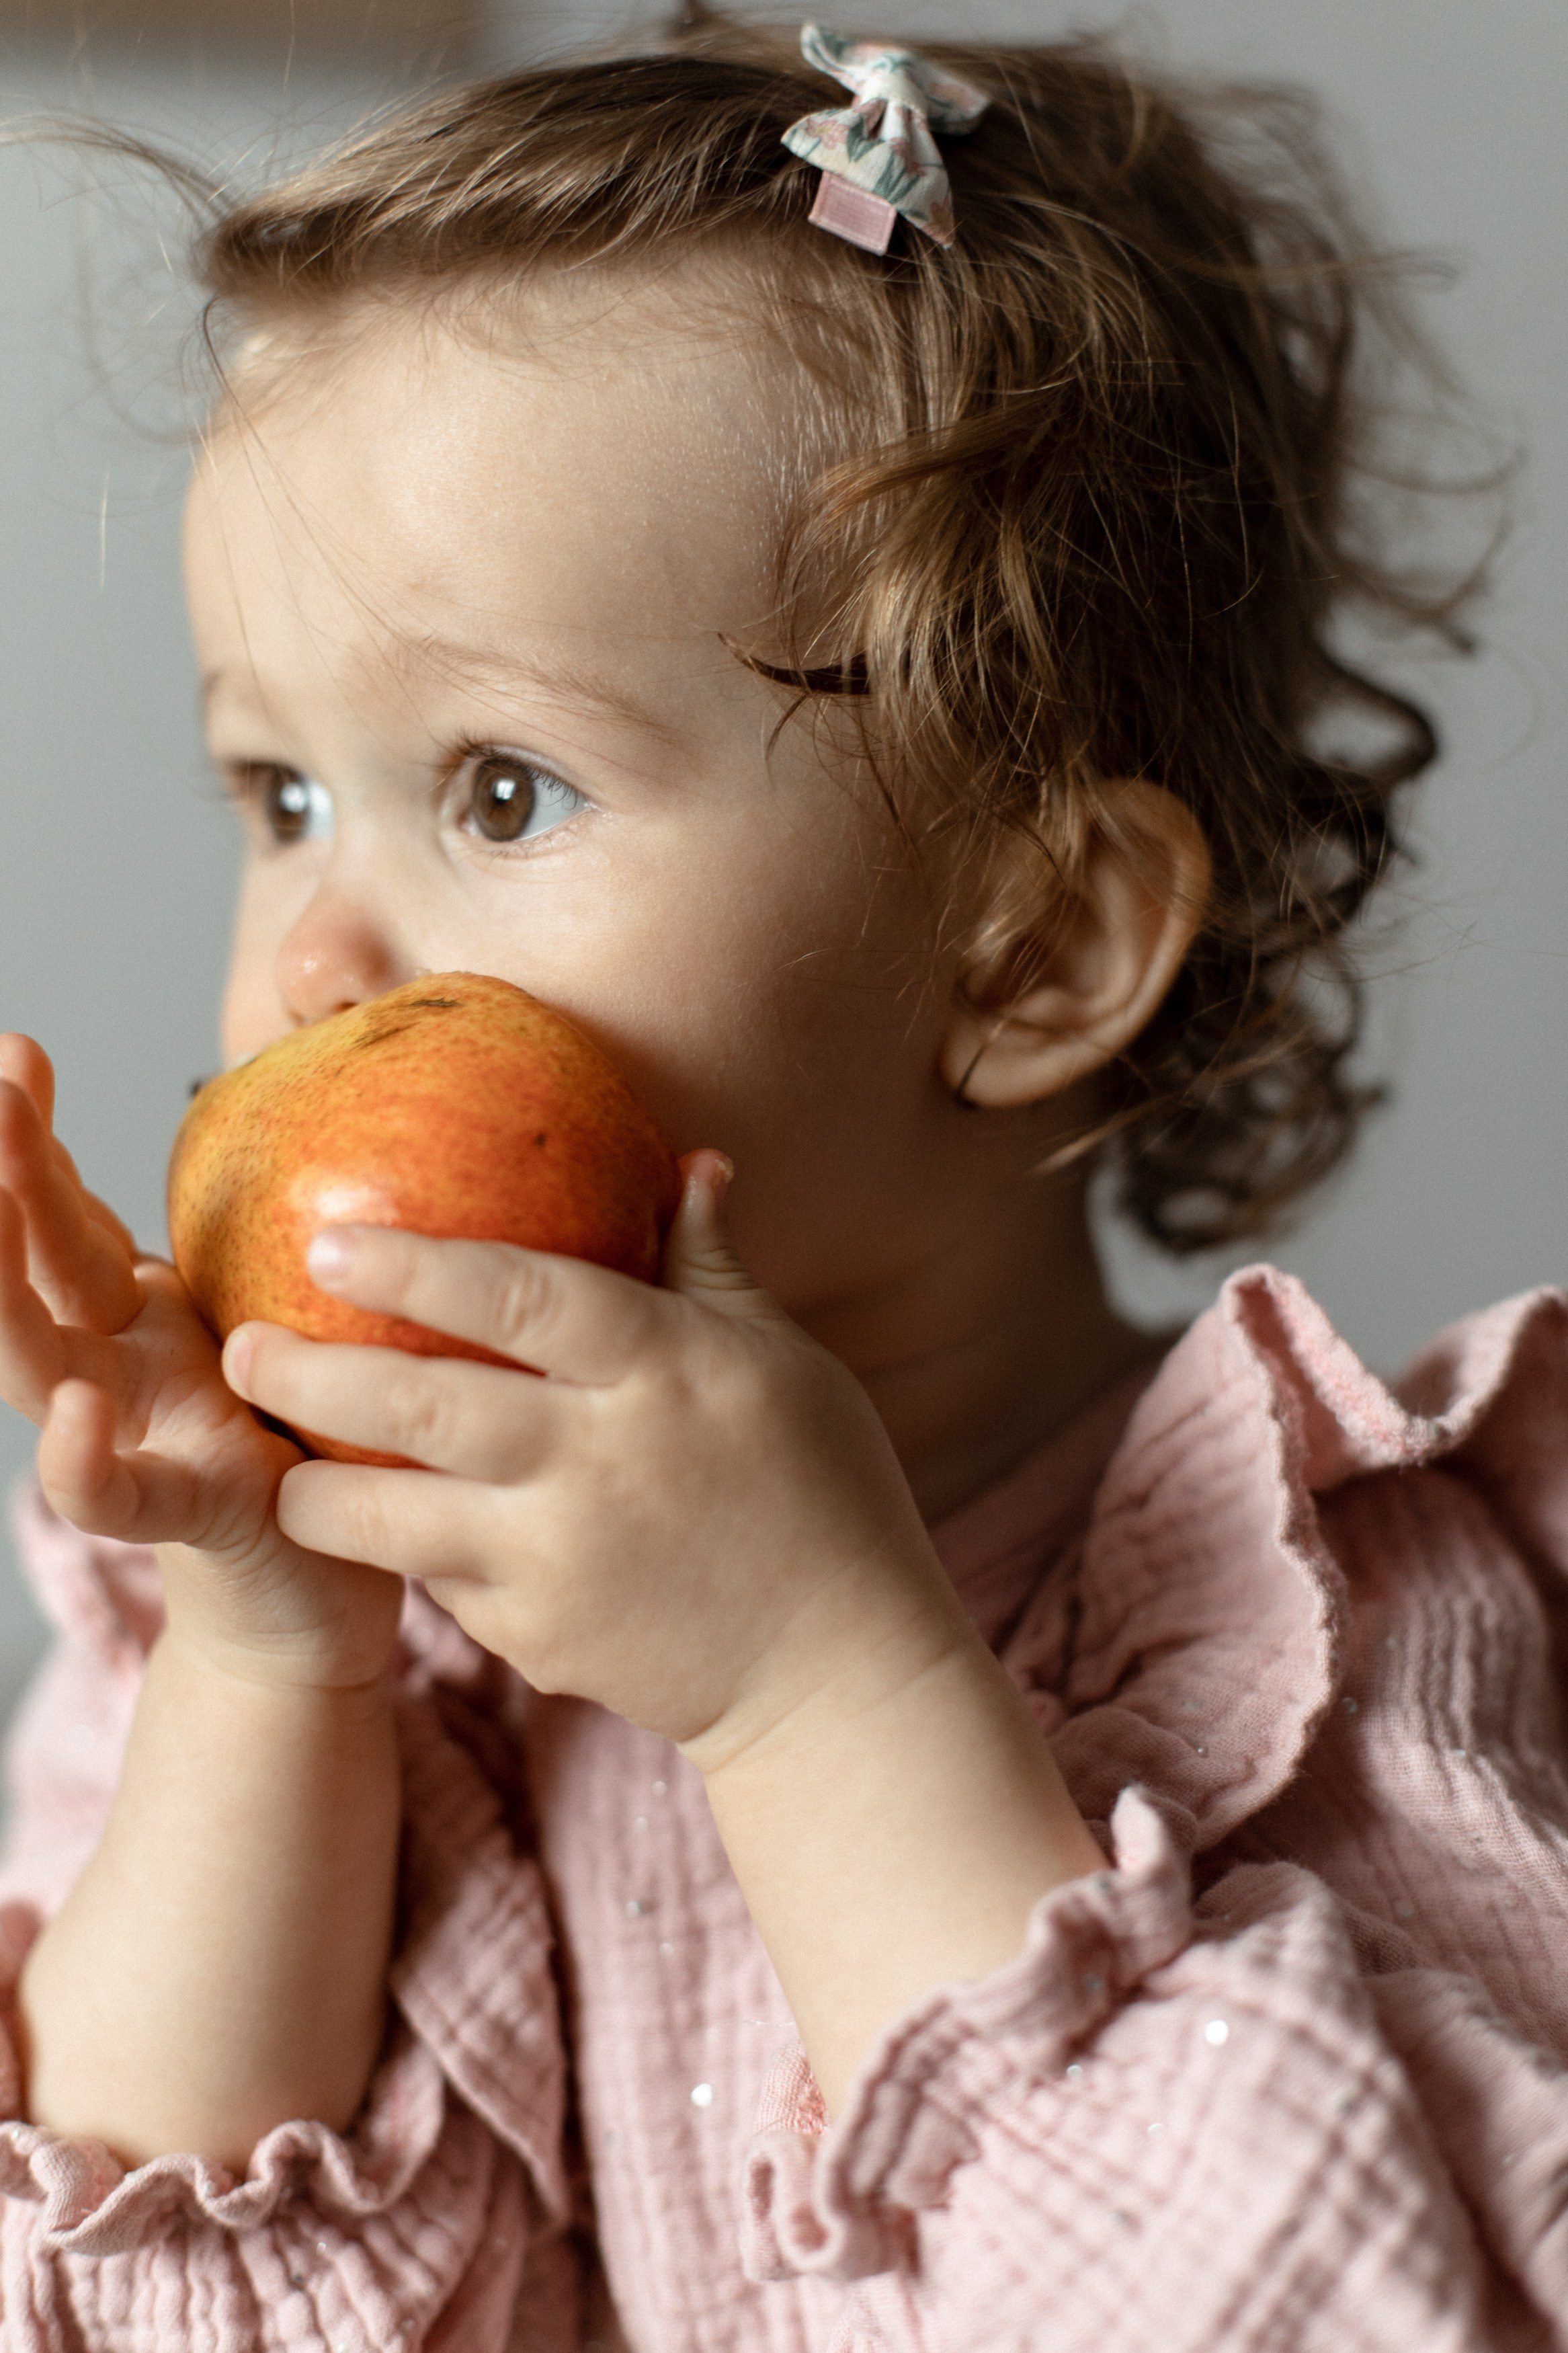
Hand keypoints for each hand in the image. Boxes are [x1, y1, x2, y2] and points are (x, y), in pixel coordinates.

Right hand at [0, 1035, 401, 1687]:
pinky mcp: (186, 1516)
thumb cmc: (303, 1446)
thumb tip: (324, 1109)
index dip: (34, 1139)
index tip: (19, 1050)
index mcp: (139, 1318)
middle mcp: (115, 1369)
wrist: (311, 1600)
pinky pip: (121, 1494)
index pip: (68, 1215)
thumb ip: (270, 1243)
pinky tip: (81, 1416)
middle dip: (5, 1179)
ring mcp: (135, 1441)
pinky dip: (87, 1461)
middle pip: (39, 1267)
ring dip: (4, 1290)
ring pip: (41, 1365)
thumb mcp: (281, 1322)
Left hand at [224, 1153, 972, 1755]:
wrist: (837, 1667)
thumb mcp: (785, 1361)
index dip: (415, 1264)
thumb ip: (714, 1266)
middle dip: (312, 1369)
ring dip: (315, 1489)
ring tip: (272, 1459)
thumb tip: (693, 1161)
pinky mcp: (538, 1640)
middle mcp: (599, 1459)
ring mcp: (560, 1559)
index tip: (329, 1240)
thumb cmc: (823, 1491)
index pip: (518, 1294)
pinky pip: (442, 1585)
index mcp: (663, 1369)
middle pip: (421, 1399)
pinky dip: (409, 1556)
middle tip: (243, 1345)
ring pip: (391, 1516)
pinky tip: (382, 1528)